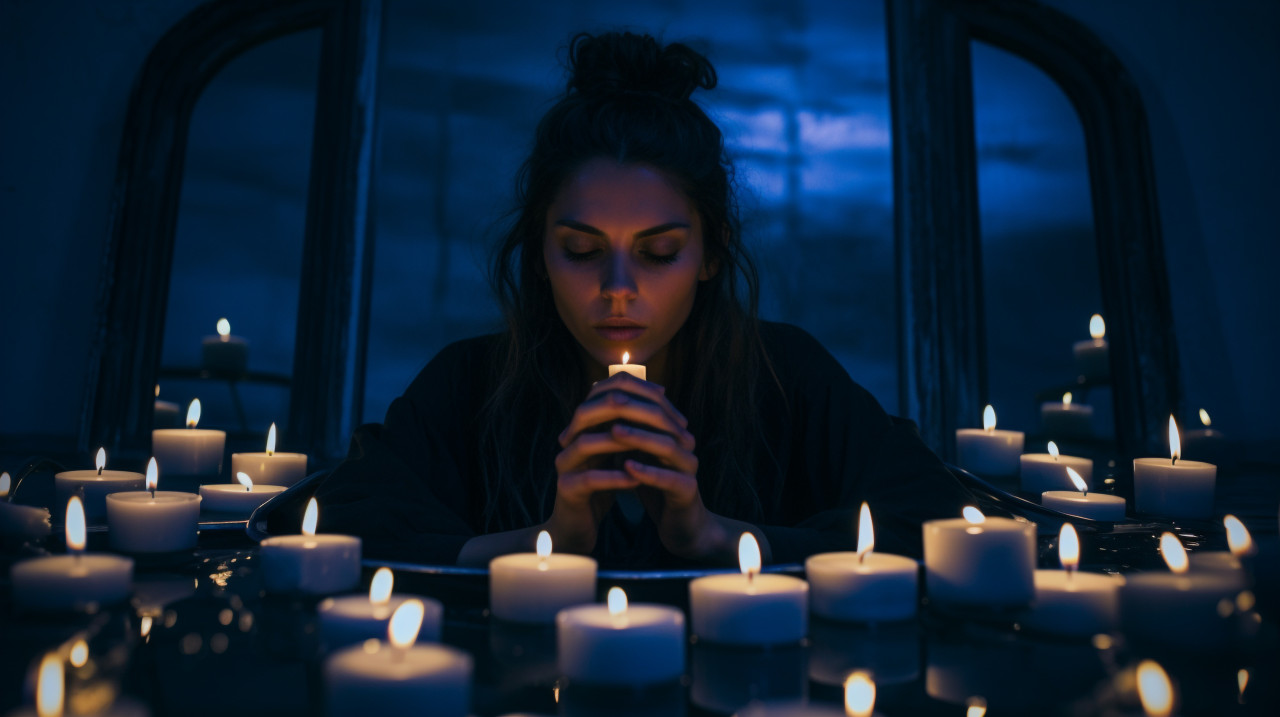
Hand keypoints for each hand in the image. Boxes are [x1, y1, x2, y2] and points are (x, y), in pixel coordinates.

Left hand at [567, 374, 730, 559]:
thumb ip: (624, 434)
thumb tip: (596, 407)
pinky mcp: (688, 491)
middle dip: (633, 411)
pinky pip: (670, 479)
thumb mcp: (636, 454)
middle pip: (663, 420)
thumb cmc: (655, 486)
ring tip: (613, 431)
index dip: (630, 398)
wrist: (681, 524)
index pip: (655, 405)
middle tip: (608, 406)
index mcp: (674, 432)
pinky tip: (627, 467)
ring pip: (668, 446)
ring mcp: (689, 468)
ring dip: (639, 437)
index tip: (602, 395)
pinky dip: (648, 472)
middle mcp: (686, 445)